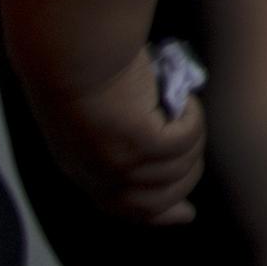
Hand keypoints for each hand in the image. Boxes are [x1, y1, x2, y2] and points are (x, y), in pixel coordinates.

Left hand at [35, 47, 206, 225]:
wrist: (72, 50)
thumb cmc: (83, 68)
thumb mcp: (97, 117)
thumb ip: (120, 138)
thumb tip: (160, 142)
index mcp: (84, 170)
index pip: (125, 208)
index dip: (159, 215)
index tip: (186, 214)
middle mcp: (101, 175)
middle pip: (160, 198)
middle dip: (187, 175)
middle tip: (193, 145)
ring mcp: (121, 162)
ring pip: (181, 168)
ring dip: (192, 140)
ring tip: (184, 108)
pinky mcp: (141, 141)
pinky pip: (186, 140)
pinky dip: (192, 118)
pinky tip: (182, 99)